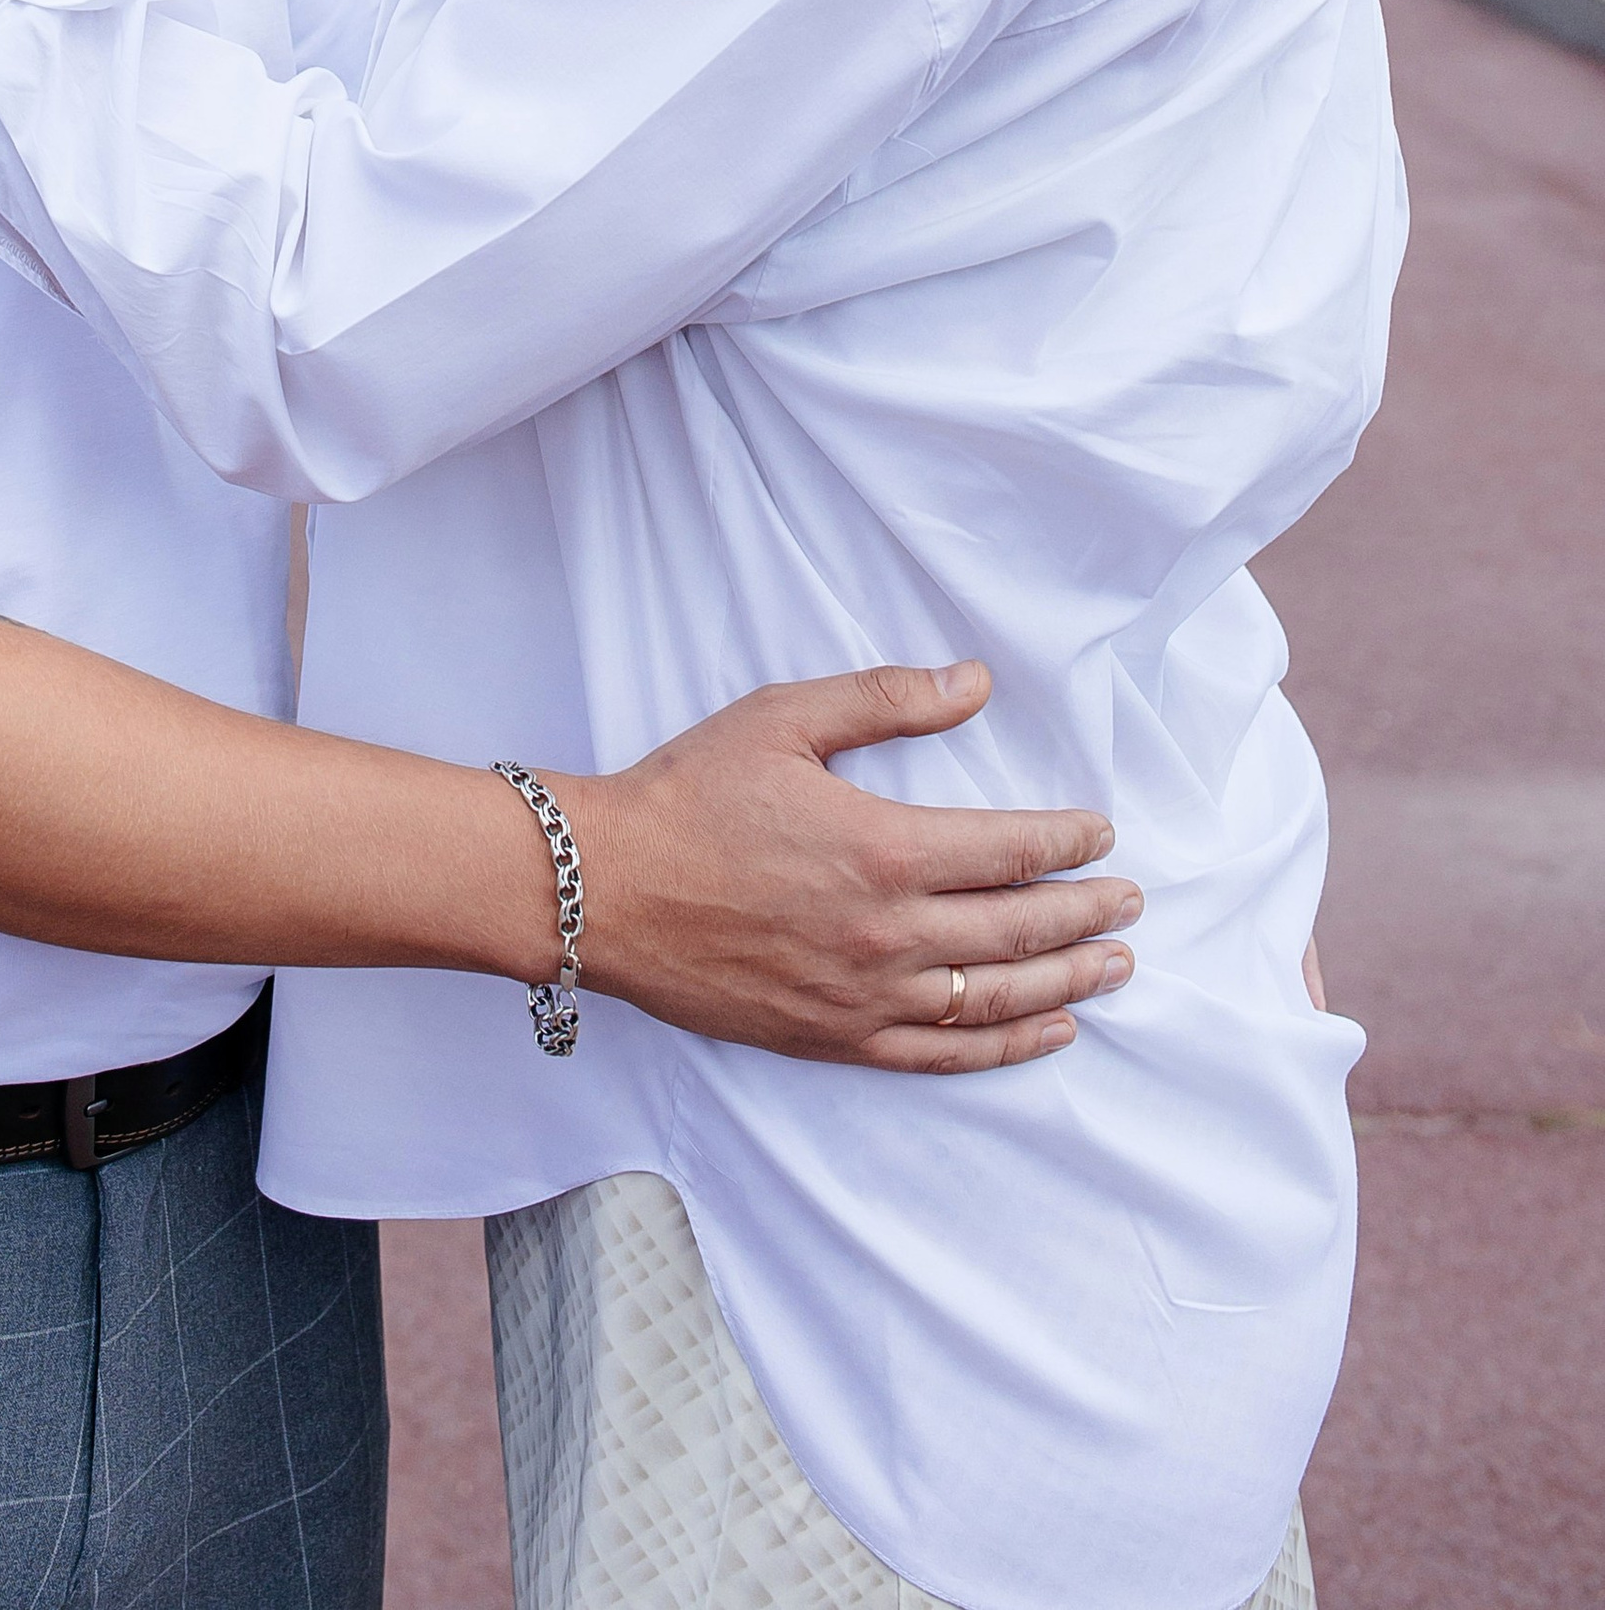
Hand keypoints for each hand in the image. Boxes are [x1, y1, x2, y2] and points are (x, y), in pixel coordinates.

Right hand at [560, 660, 1140, 1070]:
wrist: (604, 889)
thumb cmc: (688, 795)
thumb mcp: (783, 717)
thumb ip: (886, 700)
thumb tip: (974, 682)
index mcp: (883, 849)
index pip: (1010, 851)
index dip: (1067, 842)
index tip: (1102, 833)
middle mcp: (888, 934)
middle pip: (1020, 930)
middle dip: (1086, 913)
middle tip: (1131, 900)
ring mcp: (865, 996)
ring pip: (996, 999)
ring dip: (1068, 982)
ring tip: (1115, 965)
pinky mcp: (836, 1038)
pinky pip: (944, 1053)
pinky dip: (1009, 1045)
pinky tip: (1051, 1031)